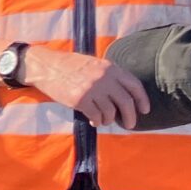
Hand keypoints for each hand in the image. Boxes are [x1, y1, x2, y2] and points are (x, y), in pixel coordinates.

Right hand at [24, 46, 150, 130]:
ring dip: (109, 120)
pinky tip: (93, 121)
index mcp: (110, 68)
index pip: (134, 85)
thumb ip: (110, 76)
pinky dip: (97, 122)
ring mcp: (92, 89)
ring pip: (110, 112)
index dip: (142, 100)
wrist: (46, 66)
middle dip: (130, 117)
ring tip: (103, 120)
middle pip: (126, 102)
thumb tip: (125, 96)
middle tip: (129, 125)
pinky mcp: (80, 100)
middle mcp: (104, 78)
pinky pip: (96, 116)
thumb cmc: (70, 66)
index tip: (144, 110)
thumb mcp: (94, 64)